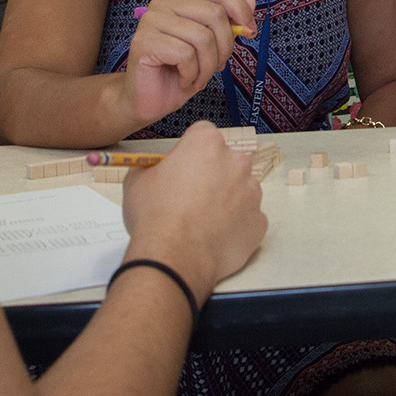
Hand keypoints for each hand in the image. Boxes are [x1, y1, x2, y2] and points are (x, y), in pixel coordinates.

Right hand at [121, 121, 267, 290]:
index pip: (201, 136)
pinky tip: (212, 237)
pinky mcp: (259, 221)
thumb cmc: (155, 219)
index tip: (179, 170)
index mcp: (206, 143)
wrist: (173, 259)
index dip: (187, 153)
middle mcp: (236, 162)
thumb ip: (150, 166)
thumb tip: (152, 168)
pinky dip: (234, 225)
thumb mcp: (136, 181)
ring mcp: (252, 192)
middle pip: (224, 161)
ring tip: (200, 221)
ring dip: (224, 200)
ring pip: (239, 189)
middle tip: (189, 198)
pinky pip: (247, 218)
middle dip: (210, 175)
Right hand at [123, 0, 255, 128]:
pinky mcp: (144, 41)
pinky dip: (192, 73)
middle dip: (225, 47)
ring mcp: (151, 21)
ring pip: (202, 37)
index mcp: (181, 1)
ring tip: (199, 78)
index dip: (240, 8)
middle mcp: (164, 4)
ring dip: (208, 66)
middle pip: (214, 14)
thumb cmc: (179, 73)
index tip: (251, 31)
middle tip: (218, 67)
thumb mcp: (212, 48)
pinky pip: (185, 54)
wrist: (148, 101)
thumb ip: (228, 22)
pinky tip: (184, 80)